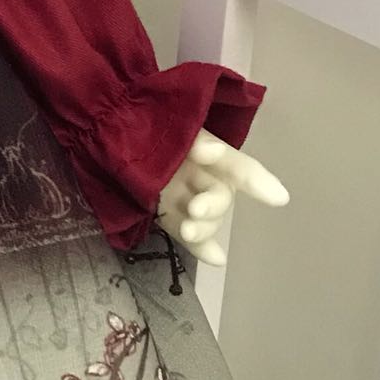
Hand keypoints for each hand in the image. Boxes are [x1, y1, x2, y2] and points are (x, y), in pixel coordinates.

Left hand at [157, 131, 288, 265]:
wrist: (102, 126)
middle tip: (196, 209)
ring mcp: (183, 194)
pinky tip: (215, 258)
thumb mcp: (174, 124)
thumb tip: (210, 151)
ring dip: (202, 227)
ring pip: (204, 218)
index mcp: (209, 149)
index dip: (258, 182)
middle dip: (213, 204)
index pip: (241, 168)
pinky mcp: (164, 211)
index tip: (277, 198)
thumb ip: (193, 139)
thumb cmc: (145, 120)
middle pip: (220, 196)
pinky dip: (198, 244)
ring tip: (188, 229)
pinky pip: (185, 230)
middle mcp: (202, 173)